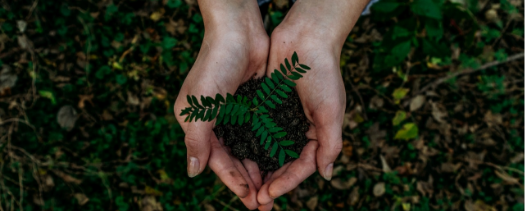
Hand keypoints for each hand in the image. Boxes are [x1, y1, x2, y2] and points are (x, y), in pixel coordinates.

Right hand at [174, 1, 268, 208]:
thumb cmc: (214, 66)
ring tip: (272, 190)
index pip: (216, 160)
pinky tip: (279, 163)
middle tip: (263, 203)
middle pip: (233, 159)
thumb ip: (196, 141)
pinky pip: (260, 133)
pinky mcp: (253, 105)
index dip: (232, 180)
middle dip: (247, 181)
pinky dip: (267, 149)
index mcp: (197, 124)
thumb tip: (192, 173)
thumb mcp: (200, 106)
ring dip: (259, 169)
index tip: (248, 198)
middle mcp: (215, 121)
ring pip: (248, 149)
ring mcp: (235, 114)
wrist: (239, 32)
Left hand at [256, 1, 368, 208]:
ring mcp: (281, 119)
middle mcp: (298, 129)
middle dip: (271, 183)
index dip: (287, 182)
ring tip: (245, 187)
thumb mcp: (331, 111)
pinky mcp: (266, 107)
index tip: (269, 194)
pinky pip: (256, 131)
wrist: (305, 39)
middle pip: (283, 164)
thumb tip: (326, 175)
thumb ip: (330, 144)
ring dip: (258, 170)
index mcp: (317, 133)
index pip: (302, 166)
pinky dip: (248, 146)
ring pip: (268, 151)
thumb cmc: (323, 74)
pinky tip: (237, 158)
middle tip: (255, 201)